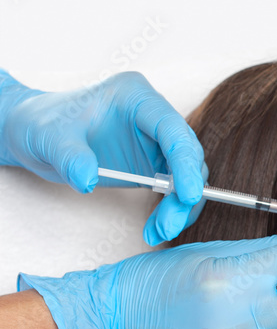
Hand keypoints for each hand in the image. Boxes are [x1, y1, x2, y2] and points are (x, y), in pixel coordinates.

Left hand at [0, 68, 205, 245]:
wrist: (35, 134)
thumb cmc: (43, 125)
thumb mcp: (49, 138)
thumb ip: (70, 157)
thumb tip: (88, 181)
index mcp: (135, 97)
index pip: (172, 129)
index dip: (185, 163)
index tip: (189, 196)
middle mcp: (153, 116)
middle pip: (187, 155)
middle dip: (183, 194)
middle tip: (168, 226)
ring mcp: (156, 140)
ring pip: (187, 174)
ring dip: (179, 207)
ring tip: (159, 232)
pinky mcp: (154, 162)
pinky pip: (175, 187)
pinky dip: (170, 209)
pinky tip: (157, 227)